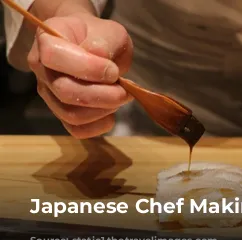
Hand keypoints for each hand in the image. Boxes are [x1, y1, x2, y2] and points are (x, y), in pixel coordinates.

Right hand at [28, 13, 133, 138]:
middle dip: (102, 95)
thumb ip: (104, 43)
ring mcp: (48, 92)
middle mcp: (41, 68)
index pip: (54, 55)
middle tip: (124, 91)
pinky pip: (75, 129)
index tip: (113, 71)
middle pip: (64, 91)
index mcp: (47, 39)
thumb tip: (100, 59)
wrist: (92, 45)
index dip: (87, 67)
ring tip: (120, 97)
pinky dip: (98, 126)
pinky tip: (111, 114)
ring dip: (102, 110)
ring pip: (70, 114)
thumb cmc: (98, 36)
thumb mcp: (109, 31)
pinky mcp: (60, 111)